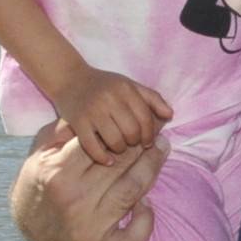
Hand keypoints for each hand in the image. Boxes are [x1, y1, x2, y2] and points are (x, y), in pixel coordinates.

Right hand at [12, 122, 165, 240]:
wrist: (28, 230)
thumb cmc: (37, 184)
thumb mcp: (39, 153)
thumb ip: (60, 131)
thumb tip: (85, 115)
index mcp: (58, 172)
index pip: (101, 143)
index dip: (123, 129)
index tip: (137, 119)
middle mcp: (75, 198)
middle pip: (120, 164)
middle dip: (142, 144)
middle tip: (156, 131)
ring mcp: (89, 226)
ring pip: (132, 190)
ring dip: (151, 167)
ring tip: (161, 149)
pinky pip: (133, 236)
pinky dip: (146, 220)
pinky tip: (147, 204)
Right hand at [50, 68, 171, 165]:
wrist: (70, 79)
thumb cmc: (105, 85)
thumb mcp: (130, 86)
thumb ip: (153, 98)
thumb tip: (170, 115)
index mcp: (126, 90)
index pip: (145, 118)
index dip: (149, 134)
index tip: (146, 142)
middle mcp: (110, 99)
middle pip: (131, 132)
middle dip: (134, 142)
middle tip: (130, 144)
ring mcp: (93, 111)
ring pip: (115, 141)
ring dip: (119, 150)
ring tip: (118, 148)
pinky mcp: (78, 122)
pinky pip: (93, 147)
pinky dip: (102, 157)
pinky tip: (108, 160)